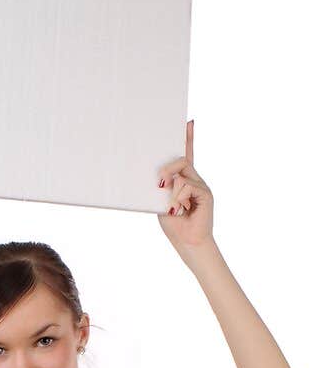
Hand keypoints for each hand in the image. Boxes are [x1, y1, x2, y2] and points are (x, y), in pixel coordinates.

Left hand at [156, 120, 213, 251]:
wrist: (189, 244)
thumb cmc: (176, 227)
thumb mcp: (162, 205)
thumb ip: (164, 189)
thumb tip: (163, 177)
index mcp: (184, 183)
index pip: (187, 156)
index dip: (188, 140)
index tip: (188, 123)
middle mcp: (195, 181)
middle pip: (181, 161)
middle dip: (168, 169)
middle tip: (160, 184)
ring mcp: (201, 186)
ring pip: (182, 174)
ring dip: (172, 192)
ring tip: (174, 209)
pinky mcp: (206, 193)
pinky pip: (186, 186)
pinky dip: (179, 199)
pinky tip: (181, 210)